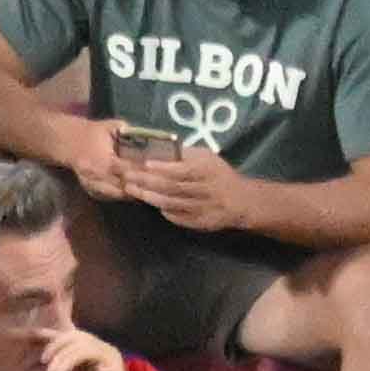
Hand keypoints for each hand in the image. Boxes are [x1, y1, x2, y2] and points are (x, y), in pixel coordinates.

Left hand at [108, 138, 249, 228]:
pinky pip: (177, 217)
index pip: (182, 170)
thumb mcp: (208, 158)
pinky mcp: (199, 223)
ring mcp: (202, 209)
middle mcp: (205, 191)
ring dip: (149, 197)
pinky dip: (163, 210)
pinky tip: (150, 204)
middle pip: (172, 187)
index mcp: (207, 171)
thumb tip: (161, 148)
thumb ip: (188, 155)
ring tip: (132, 190)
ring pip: (171, 203)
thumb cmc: (220, 174)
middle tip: (127, 177)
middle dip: (147, 182)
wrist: (242, 201)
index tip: (145, 163)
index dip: (163, 167)